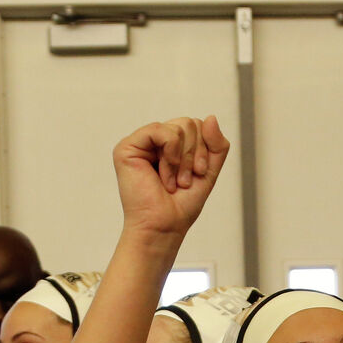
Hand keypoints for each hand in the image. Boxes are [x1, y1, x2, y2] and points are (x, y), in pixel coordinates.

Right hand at [114, 116, 229, 238]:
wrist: (164, 226)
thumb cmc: (181, 205)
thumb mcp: (207, 171)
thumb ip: (216, 145)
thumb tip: (210, 117)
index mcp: (171, 146)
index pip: (197, 126)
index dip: (204, 148)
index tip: (199, 174)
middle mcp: (154, 141)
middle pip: (188, 123)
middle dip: (194, 153)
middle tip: (185, 181)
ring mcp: (140, 143)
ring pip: (178, 126)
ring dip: (183, 159)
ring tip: (173, 181)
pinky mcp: (127, 147)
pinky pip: (159, 130)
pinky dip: (170, 152)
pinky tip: (164, 173)